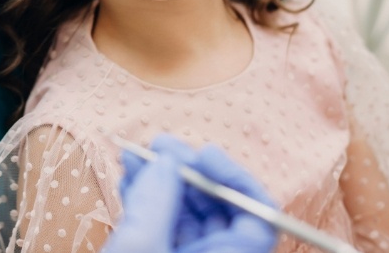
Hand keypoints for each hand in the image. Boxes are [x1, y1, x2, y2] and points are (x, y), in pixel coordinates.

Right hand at [105, 134, 277, 252]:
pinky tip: (130, 174)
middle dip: (188, 170)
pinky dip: (147, 196)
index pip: (258, 218)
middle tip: (159, 146)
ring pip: (186, 213)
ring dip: (161, 177)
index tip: (204, 154)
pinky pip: (163, 223)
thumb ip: (156, 202)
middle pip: (217, 208)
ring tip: (135, 154)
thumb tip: (167, 162)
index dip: (235, 180)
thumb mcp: (140, 247)